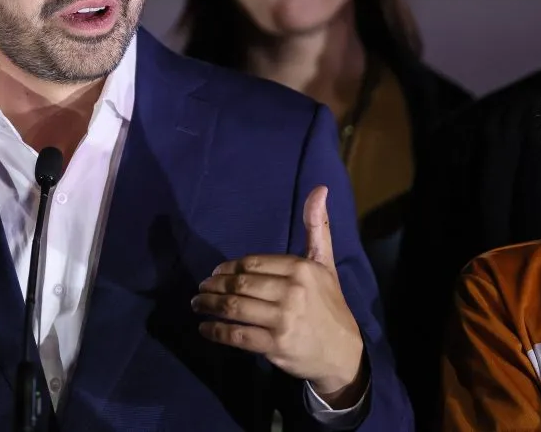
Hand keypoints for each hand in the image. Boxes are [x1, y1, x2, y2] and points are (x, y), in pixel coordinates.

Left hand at [193, 186, 364, 403]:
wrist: (343, 352)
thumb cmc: (329, 304)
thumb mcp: (325, 263)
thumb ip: (317, 227)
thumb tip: (319, 189)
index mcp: (300, 269)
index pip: (251, 263)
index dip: (228, 268)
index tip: (215, 273)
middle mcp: (291, 292)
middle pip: (239, 284)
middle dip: (213, 286)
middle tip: (201, 289)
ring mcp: (283, 319)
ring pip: (233, 307)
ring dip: (208, 305)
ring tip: (197, 304)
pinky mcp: (275, 345)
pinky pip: (236, 334)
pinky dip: (215, 331)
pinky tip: (205, 328)